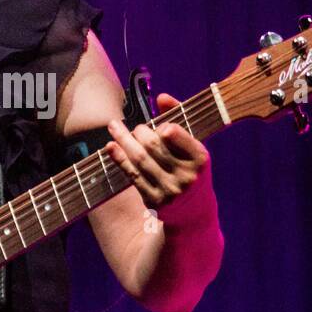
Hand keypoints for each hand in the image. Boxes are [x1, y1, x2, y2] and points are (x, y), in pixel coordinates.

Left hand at [104, 92, 213, 222]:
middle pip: (153, 145)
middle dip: (138, 131)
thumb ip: (180, 119)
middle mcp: (186, 176)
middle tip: (135, 127)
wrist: (195, 214)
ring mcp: (170, 190)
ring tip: (113, 127)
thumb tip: (161, 97)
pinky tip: (111, 146)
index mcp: (200, 159)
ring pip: (139, 159)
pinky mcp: (155, 201)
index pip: (173, 133)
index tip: (157, 126)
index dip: (160, 126)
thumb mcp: (194, 148)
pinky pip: (132, 175)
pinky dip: (119, 158)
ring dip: (123, 140)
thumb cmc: (192, 171)